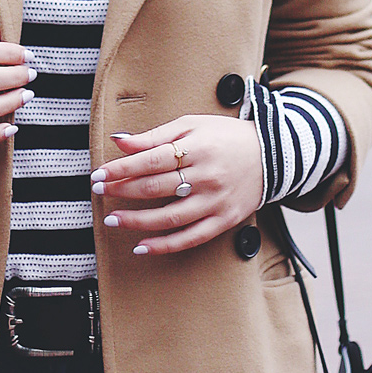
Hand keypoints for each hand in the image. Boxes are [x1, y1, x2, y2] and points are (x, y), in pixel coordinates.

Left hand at [91, 115, 263, 254]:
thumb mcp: (191, 126)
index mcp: (197, 148)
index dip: (121, 169)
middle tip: (98, 193)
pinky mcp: (224, 220)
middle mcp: (206, 176)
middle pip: (156, 188)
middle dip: (122, 191)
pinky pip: (190, 239)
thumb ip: (155, 136)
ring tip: (113, 220)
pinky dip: (164, 246)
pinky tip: (142, 247)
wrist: (273, 154)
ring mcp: (215, 202)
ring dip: (136, 221)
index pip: (150, 160)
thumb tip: (119, 141)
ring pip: (169, 218)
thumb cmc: (225, 137)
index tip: (99, 175)